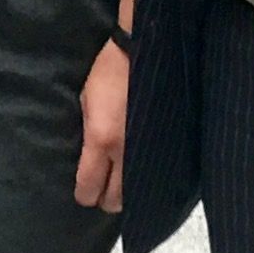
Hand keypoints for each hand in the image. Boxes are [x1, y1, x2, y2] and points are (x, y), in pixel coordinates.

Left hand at [74, 0, 138, 211]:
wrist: (146, 50)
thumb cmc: (108, 71)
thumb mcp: (84, 101)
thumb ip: (86, 134)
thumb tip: (85, 157)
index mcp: (100, 140)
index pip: (88, 188)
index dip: (83, 193)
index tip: (84, 188)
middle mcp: (125, 153)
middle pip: (114, 202)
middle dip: (105, 198)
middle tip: (103, 186)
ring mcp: (150, 151)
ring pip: (138, 196)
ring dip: (127, 192)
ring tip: (123, 181)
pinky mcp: (170, 146)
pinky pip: (159, 178)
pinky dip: (149, 181)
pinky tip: (144, 171)